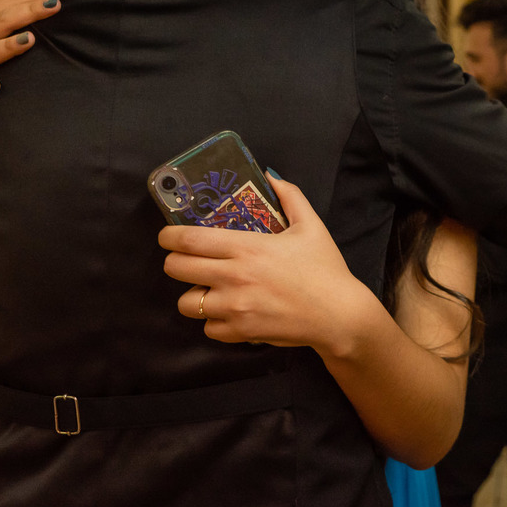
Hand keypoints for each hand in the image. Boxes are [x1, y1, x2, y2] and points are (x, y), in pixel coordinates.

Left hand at [161, 173, 374, 350]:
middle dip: (175, 262)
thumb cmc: (325, 269)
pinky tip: (230, 312)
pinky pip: (209, 328)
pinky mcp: (240, 332)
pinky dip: (215, 322)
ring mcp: (234, 307)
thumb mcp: (311, 225)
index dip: (169, 236)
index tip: (168, 236)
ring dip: (194, 295)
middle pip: (176, 269)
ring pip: (187, 303)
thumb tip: (271, 175)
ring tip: (210, 290)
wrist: (338, 314)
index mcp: (247, 247)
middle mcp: (233, 277)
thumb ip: (290, 196)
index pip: (188, 240)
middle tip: (187, 260)